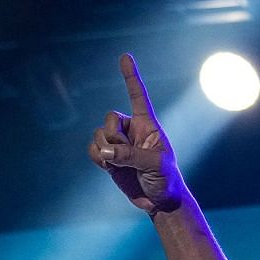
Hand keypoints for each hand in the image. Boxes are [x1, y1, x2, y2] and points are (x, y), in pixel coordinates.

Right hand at [87, 54, 184, 214]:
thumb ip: (130, 155)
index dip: (130, 77)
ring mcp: (119, 144)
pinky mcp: (109, 158)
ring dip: (106, 150)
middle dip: (113, 136)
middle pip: (109, 118)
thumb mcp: (155, 165)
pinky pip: (93, 150)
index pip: (138, 97)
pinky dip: (97, 158)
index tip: (125, 57)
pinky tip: (109, 168)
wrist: (159, 201)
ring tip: (121, 165)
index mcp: (148, 125)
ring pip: (99, 135)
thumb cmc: (166, 180)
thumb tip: (106, 151)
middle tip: (125, 153)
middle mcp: (132, 130)